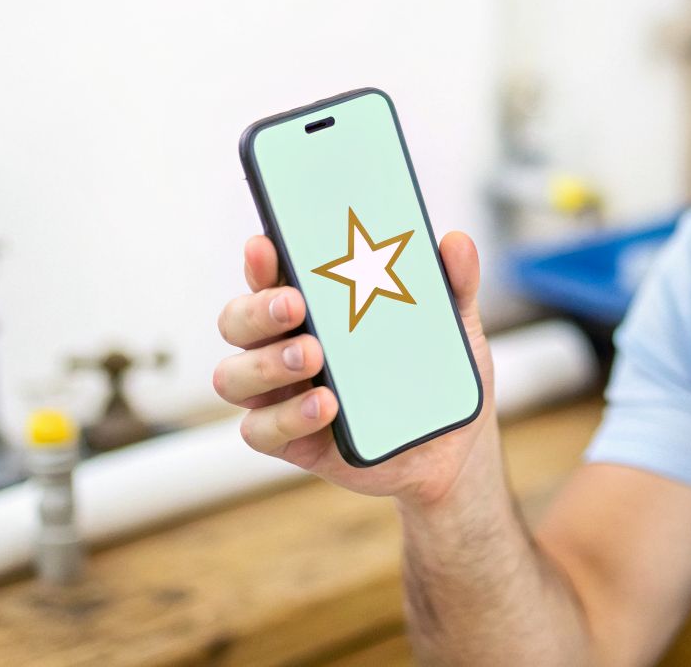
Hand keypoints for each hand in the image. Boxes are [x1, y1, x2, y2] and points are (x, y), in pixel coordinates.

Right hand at [213, 230, 498, 506]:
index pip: (268, 274)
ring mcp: (281, 394)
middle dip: (257, 310)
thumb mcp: (454, 326)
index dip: (260, 260)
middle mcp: (283, 345)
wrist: (453, 447)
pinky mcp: (289, 441)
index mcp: (313, 306)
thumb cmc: (436, 376)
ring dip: (266, 364)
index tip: (268, 245)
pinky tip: (326, 407)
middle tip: (296, 304)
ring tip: (314, 357)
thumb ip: (453, 284)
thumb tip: (456, 242)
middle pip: (237, 321)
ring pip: (234, 376)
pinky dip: (287, 417)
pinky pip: (259, 430)